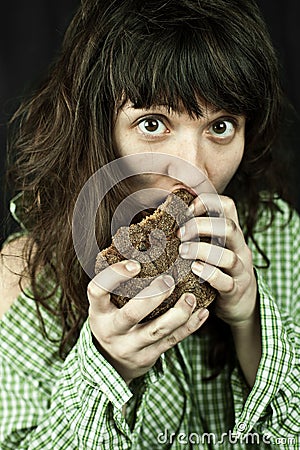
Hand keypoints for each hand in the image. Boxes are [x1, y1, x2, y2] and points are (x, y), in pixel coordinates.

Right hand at [88, 260, 208, 382]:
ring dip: (177, 314)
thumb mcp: (105, 305)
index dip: (114, 276)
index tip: (134, 264)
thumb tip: (140, 243)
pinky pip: (172, 341)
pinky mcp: (149, 356)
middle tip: (169, 280)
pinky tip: (202, 312)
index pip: (97, 291)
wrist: (111, 362)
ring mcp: (131, 346)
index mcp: (99, 312)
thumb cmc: (112, 320)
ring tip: (191, 297)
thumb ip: (118, 284)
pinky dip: (189, 327)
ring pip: (157, 331)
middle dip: (152, 297)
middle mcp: (112, 330)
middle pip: (131, 314)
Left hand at [178, 194, 256, 326]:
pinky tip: (194, 270)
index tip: (185, 210)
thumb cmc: (218, 269)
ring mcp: (240, 270)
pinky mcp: (236, 290)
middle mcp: (240, 248)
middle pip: (229, 227)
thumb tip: (162, 217)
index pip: (228, 206)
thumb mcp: (213, 247)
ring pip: (228, 256)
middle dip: (202, 226)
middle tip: (179, 233)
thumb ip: (198, 233)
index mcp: (232, 234)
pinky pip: (226, 282)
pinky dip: (209, 274)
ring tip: (183, 252)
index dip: (207, 202)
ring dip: (202, 251)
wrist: (241, 304)